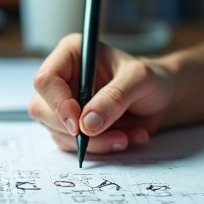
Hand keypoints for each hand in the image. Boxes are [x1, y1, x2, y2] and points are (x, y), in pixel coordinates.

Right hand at [29, 32, 175, 154]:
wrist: (161, 100)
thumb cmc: (151, 80)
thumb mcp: (140, 80)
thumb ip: (115, 97)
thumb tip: (87, 123)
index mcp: (71, 55)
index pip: (46, 80)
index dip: (58, 104)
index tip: (79, 124)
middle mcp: (63, 79)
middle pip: (43, 110)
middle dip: (77, 131)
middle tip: (114, 136)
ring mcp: (64, 105)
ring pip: (59, 133)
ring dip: (95, 143)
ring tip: (128, 136)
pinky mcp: (73, 127)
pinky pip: (74, 146)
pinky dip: (101, 148)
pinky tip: (126, 138)